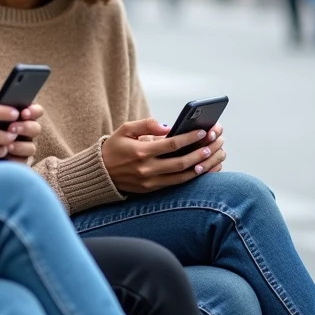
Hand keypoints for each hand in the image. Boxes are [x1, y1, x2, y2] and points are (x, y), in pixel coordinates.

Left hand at [5, 105, 43, 162]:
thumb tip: (9, 109)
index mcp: (22, 116)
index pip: (36, 111)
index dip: (34, 111)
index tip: (24, 113)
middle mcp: (26, 132)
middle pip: (36, 129)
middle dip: (26, 127)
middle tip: (12, 128)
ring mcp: (24, 147)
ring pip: (31, 148)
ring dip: (21, 146)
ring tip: (8, 146)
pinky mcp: (18, 161)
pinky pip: (23, 162)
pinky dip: (15, 160)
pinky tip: (5, 157)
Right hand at [101, 119, 225, 193]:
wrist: (100, 173)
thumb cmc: (114, 147)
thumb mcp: (125, 129)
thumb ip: (146, 124)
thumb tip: (168, 126)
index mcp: (141, 151)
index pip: (172, 144)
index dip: (189, 138)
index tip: (203, 131)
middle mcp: (147, 169)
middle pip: (181, 162)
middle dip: (200, 153)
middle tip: (214, 145)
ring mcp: (150, 182)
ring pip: (182, 176)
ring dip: (200, 167)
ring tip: (213, 157)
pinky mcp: (152, 190)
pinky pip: (177, 184)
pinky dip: (191, 177)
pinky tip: (202, 169)